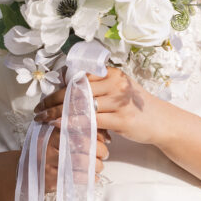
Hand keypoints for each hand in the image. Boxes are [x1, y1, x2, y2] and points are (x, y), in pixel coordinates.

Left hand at [35, 66, 161, 145]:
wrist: (161, 121)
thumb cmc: (135, 107)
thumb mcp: (117, 91)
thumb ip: (97, 88)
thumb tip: (68, 89)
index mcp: (112, 73)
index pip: (78, 78)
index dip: (58, 88)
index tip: (44, 99)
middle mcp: (116, 83)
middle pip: (77, 91)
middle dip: (54, 101)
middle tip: (38, 111)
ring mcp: (120, 100)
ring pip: (82, 105)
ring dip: (59, 113)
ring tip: (44, 119)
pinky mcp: (122, 118)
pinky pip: (93, 120)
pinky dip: (74, 123)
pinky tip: (61, 126)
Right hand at [40, 124, 109, 192]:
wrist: (23, 171)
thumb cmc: (44, 152)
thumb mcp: (54, 137)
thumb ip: (75, 132)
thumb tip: (105, 135)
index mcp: (51, 131)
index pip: (79, 127)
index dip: (96, 134)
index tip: (104, 140)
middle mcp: (48, 144)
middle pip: (83, 144)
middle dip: (99, 150)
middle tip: (104, 154)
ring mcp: (48, 162)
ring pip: (81, 161)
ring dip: (96, 166)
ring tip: (100, 167)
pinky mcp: (50, 178)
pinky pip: (76, 178)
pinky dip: (89, 178)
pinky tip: (94, 178)